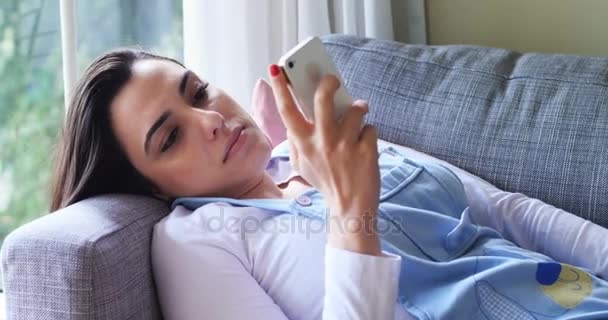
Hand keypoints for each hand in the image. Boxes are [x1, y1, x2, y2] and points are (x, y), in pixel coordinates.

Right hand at [268, 64, 380, 254]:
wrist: (351, 208)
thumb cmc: (325, 182)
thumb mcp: (300, 164)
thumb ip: (295, 139)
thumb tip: (297, 111)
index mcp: (302, 144)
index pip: (287, 109)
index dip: (280, 87)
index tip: (277, 68)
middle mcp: (321, 142)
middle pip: (322, 98)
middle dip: (328, 82)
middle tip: (333, 80)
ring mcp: (345, 146)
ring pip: (356, 109)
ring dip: (359, 109)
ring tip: (358, 118)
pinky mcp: (366, 151)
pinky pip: (370, 128)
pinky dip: (369, 133)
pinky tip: (364, 145)